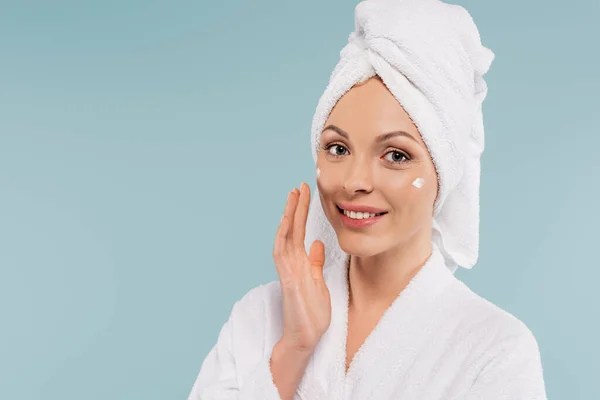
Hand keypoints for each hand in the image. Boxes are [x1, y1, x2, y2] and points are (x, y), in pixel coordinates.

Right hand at [272, 182, 330, 353]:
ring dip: (288, 216)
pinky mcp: (288, 280)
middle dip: (295, 207)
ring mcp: (288, 270)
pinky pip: (282, 254)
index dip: (302, 212)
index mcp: (300, 263)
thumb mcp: (319, 282)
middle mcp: (291, 263)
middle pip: (291, 229)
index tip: (306, 194)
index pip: (299, 232)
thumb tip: (318, 244)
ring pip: (285, 236)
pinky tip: (286, 222)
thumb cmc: (311, 313)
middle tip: (300, 186)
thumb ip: (316, 263)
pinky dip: (283, 237)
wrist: (305, 337)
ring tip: (293, 195)